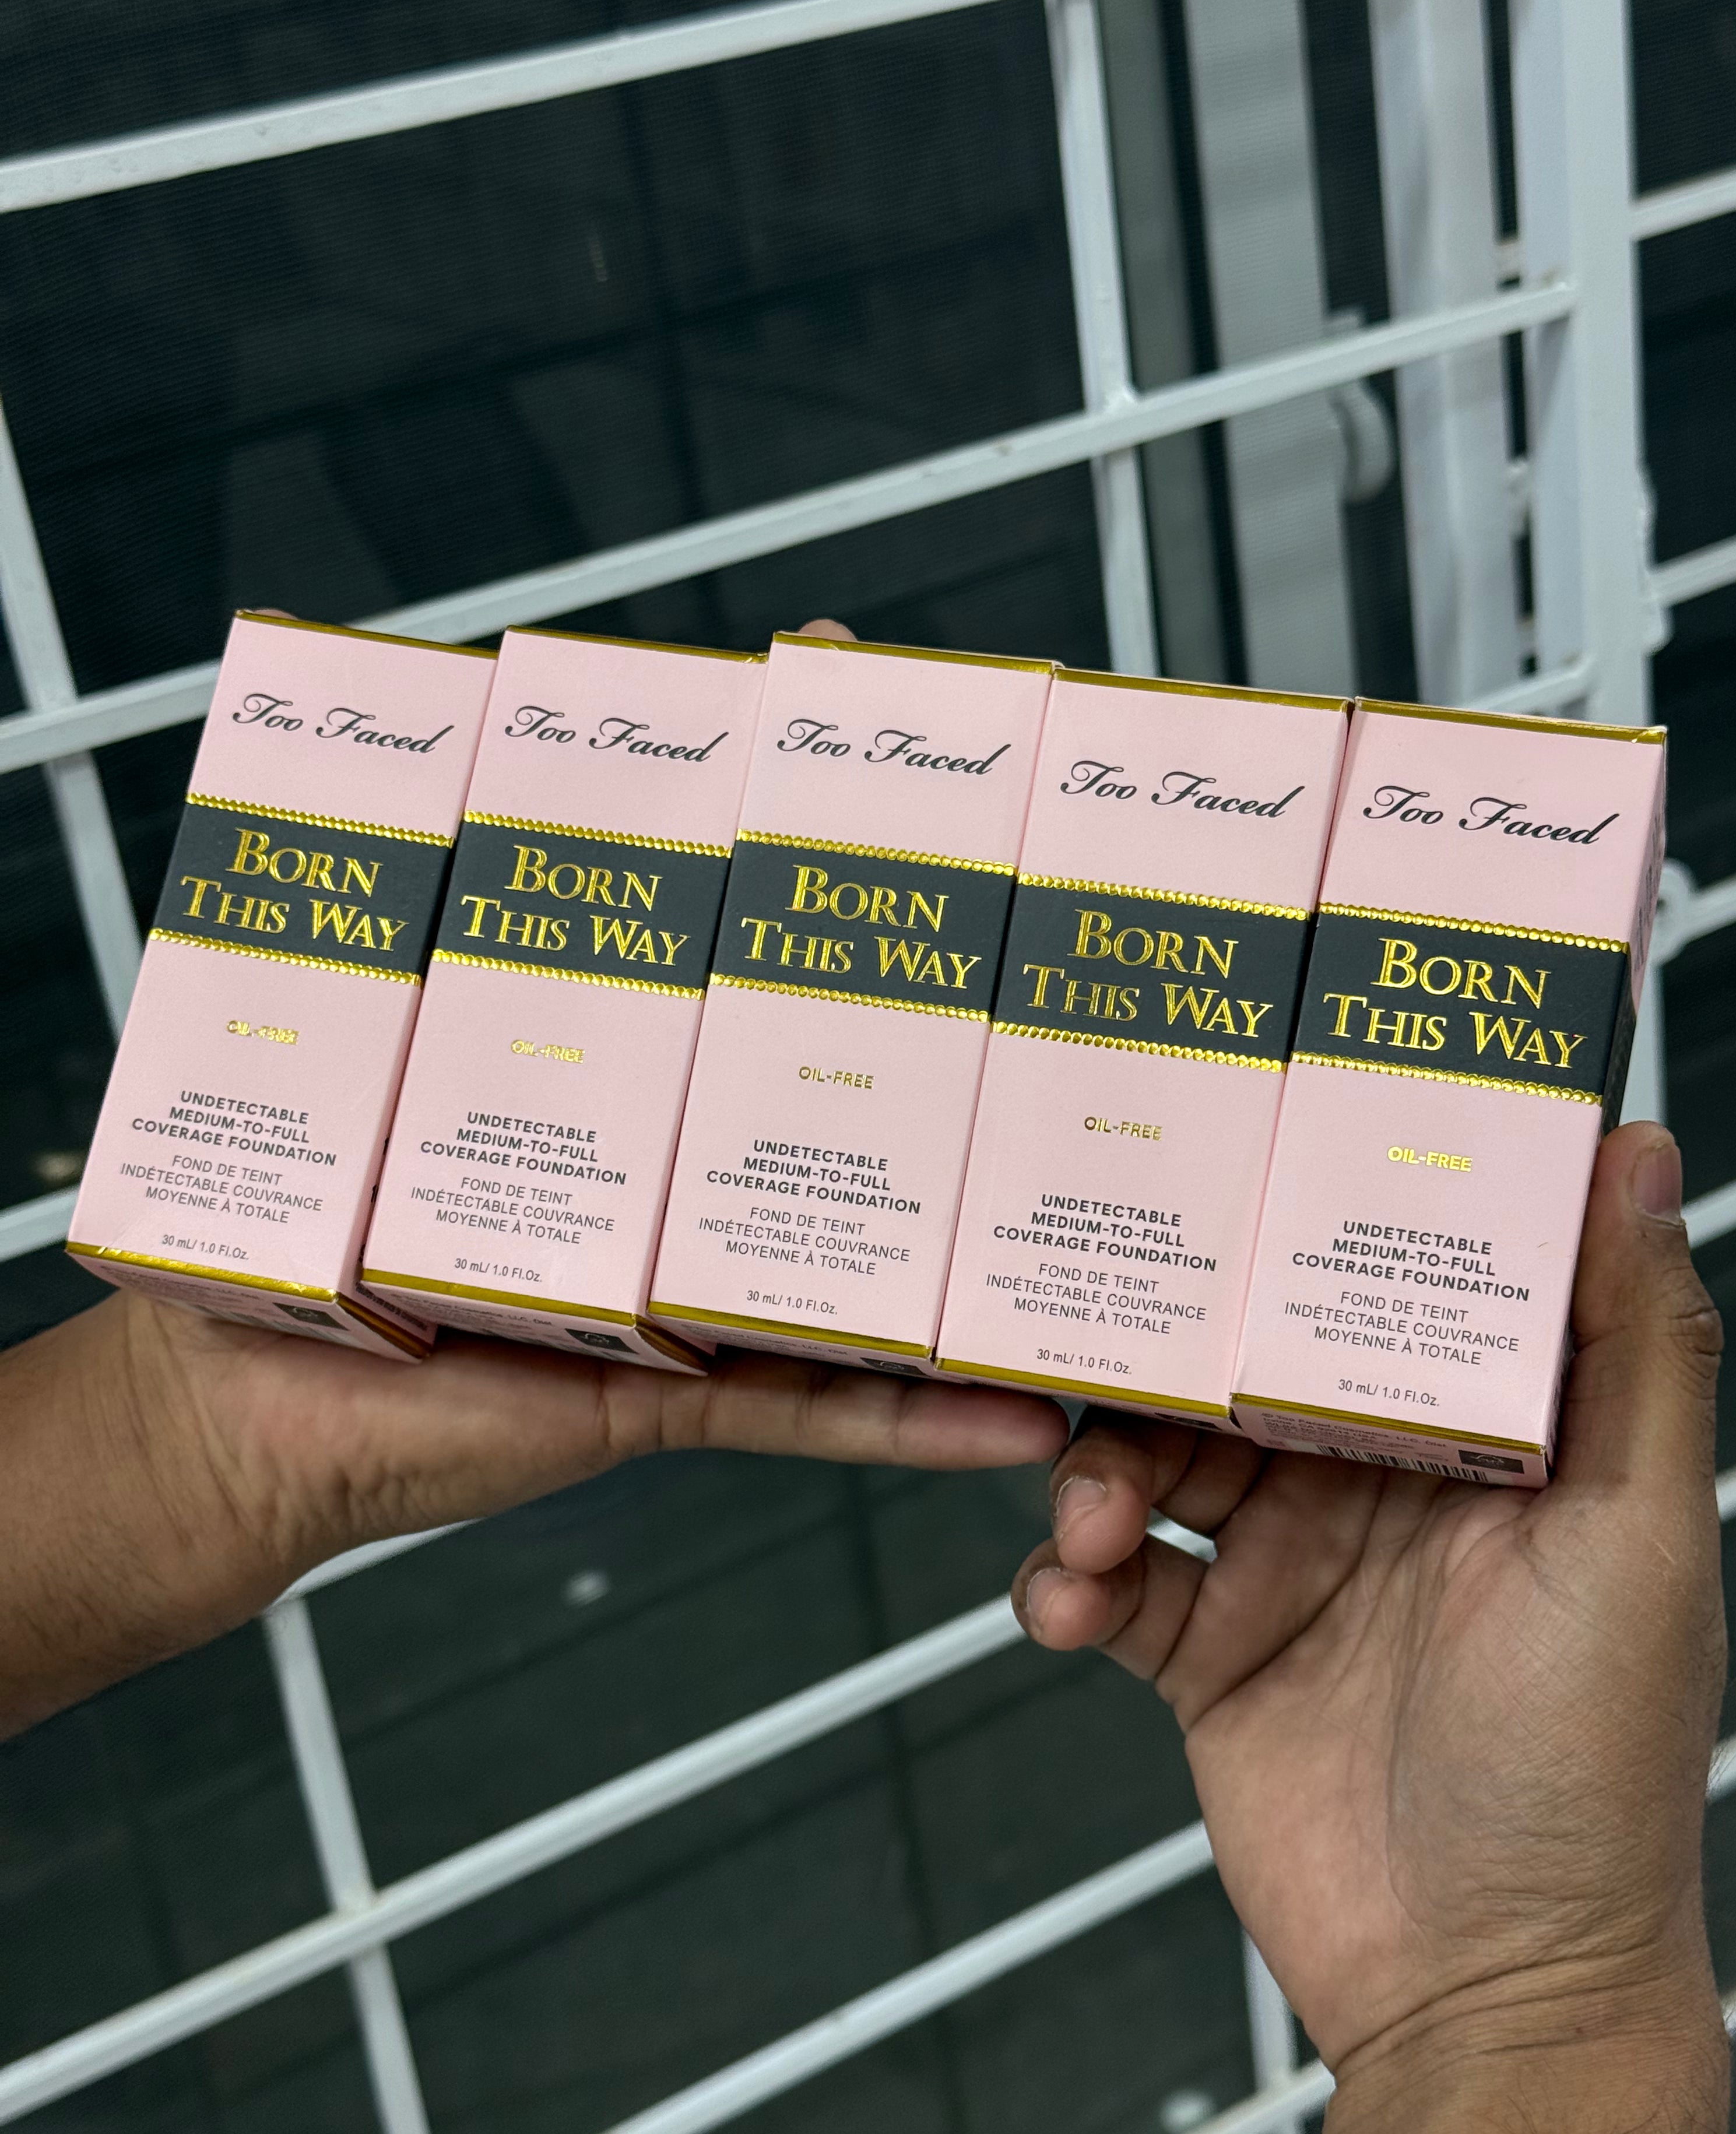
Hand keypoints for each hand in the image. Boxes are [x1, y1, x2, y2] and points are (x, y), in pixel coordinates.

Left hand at [0, 616, 1066, 1733]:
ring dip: (981, 1233)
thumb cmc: (275, 1212)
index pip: (731, 922)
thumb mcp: (355, 1028)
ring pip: (868, 1248)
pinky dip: (916, 1418)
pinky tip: (1022, 1414)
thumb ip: (423, 897)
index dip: (807, 826)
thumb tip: (429, 715)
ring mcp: (689, 1279)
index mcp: (609, 1049)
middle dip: (946, 1010)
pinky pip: (816, 1408)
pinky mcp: (678, 1398)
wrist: (230, 1412)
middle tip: (1058, 927)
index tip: (882, 715)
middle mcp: (670, 1155)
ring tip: (1107, 1183)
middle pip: (829, 1073)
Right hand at [1013, 1121, 1728, 2133]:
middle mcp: (1376, 1485)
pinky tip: (1068, 1600)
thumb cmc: (1591, 1768)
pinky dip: (1065, 1579)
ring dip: (1097, 1467)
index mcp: (1477, 1435)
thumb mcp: (1634, 1536)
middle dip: (1166, 1343)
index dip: (1309, 1215)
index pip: (1376, 1282)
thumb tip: (1635, 1153)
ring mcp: (1286, 1568)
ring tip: (1091, 1520)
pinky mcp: (1208, 1653)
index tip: (1238, 1147)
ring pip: (1153, 1453)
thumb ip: (1634, 1345)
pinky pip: (1106, 1580)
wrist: (1488, 1989)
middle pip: (1238, 1356)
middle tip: (1107, 1340)